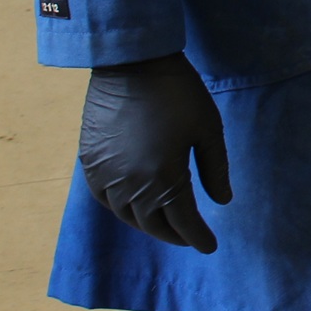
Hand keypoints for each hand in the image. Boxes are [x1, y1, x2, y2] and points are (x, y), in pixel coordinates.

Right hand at [79, 52, 230, 252]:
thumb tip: (221, 202)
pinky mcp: (89, 165)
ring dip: (148, 225)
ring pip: (127, 216)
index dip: (198, 237)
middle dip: (175, 234)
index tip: (210, 246)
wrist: (132, 64)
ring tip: (166, 224)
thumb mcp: (208, 129)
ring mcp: (106, 177)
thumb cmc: (178, 93)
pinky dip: (123, 209)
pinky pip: (105, 200)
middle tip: (190, 236)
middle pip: (154, 225)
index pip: (183, 223)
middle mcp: (130, 187)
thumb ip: (215, 170)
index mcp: (164, 180)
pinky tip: (135, 206)